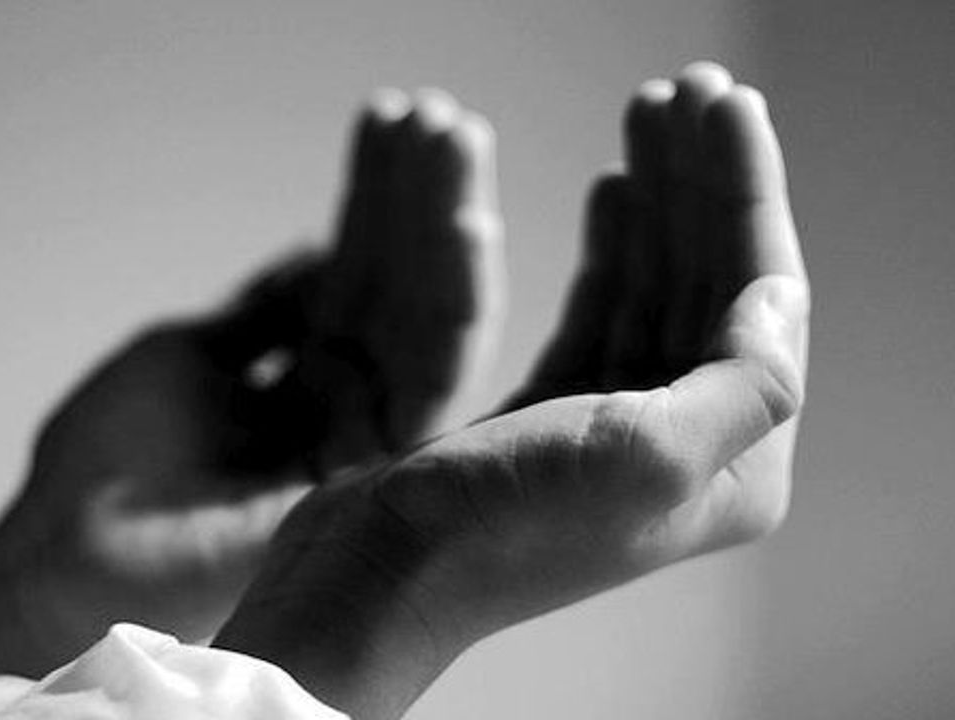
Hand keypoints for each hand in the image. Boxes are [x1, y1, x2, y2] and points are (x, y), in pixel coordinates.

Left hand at [0, 89, 503, 681]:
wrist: (68, 549)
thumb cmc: (110, 458)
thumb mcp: (191, 351)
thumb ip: (268, 310)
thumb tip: (324, 250)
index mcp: (305, 384)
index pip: (358, 278)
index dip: (376, 202)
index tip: (392, 121)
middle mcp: (346, 409)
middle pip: (400, 291)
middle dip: (420, 201)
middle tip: (440, 118)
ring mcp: (366, 441)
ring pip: (429, 323)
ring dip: (445, 229)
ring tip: (455, 141)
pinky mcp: (378, 474)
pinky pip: (432, 381)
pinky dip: (452, 302)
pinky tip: (463, 227)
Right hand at [215, 63, 808, 719]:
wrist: (378, 576)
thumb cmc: (499, 527)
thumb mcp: (644, 458)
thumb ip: (746, 383)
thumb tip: (778, 295)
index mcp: (734, 466)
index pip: (761, 298)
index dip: (746, 192)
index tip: (722, 103)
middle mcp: (687, 449)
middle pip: (710, 283)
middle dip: (701, 182)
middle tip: (682, 90)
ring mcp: (618, 430)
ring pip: (656, 289)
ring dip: (657, 202)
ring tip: (648, 116)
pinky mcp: (553, 417)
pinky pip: (604, 312)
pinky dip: (613, 249)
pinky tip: (612, 192)